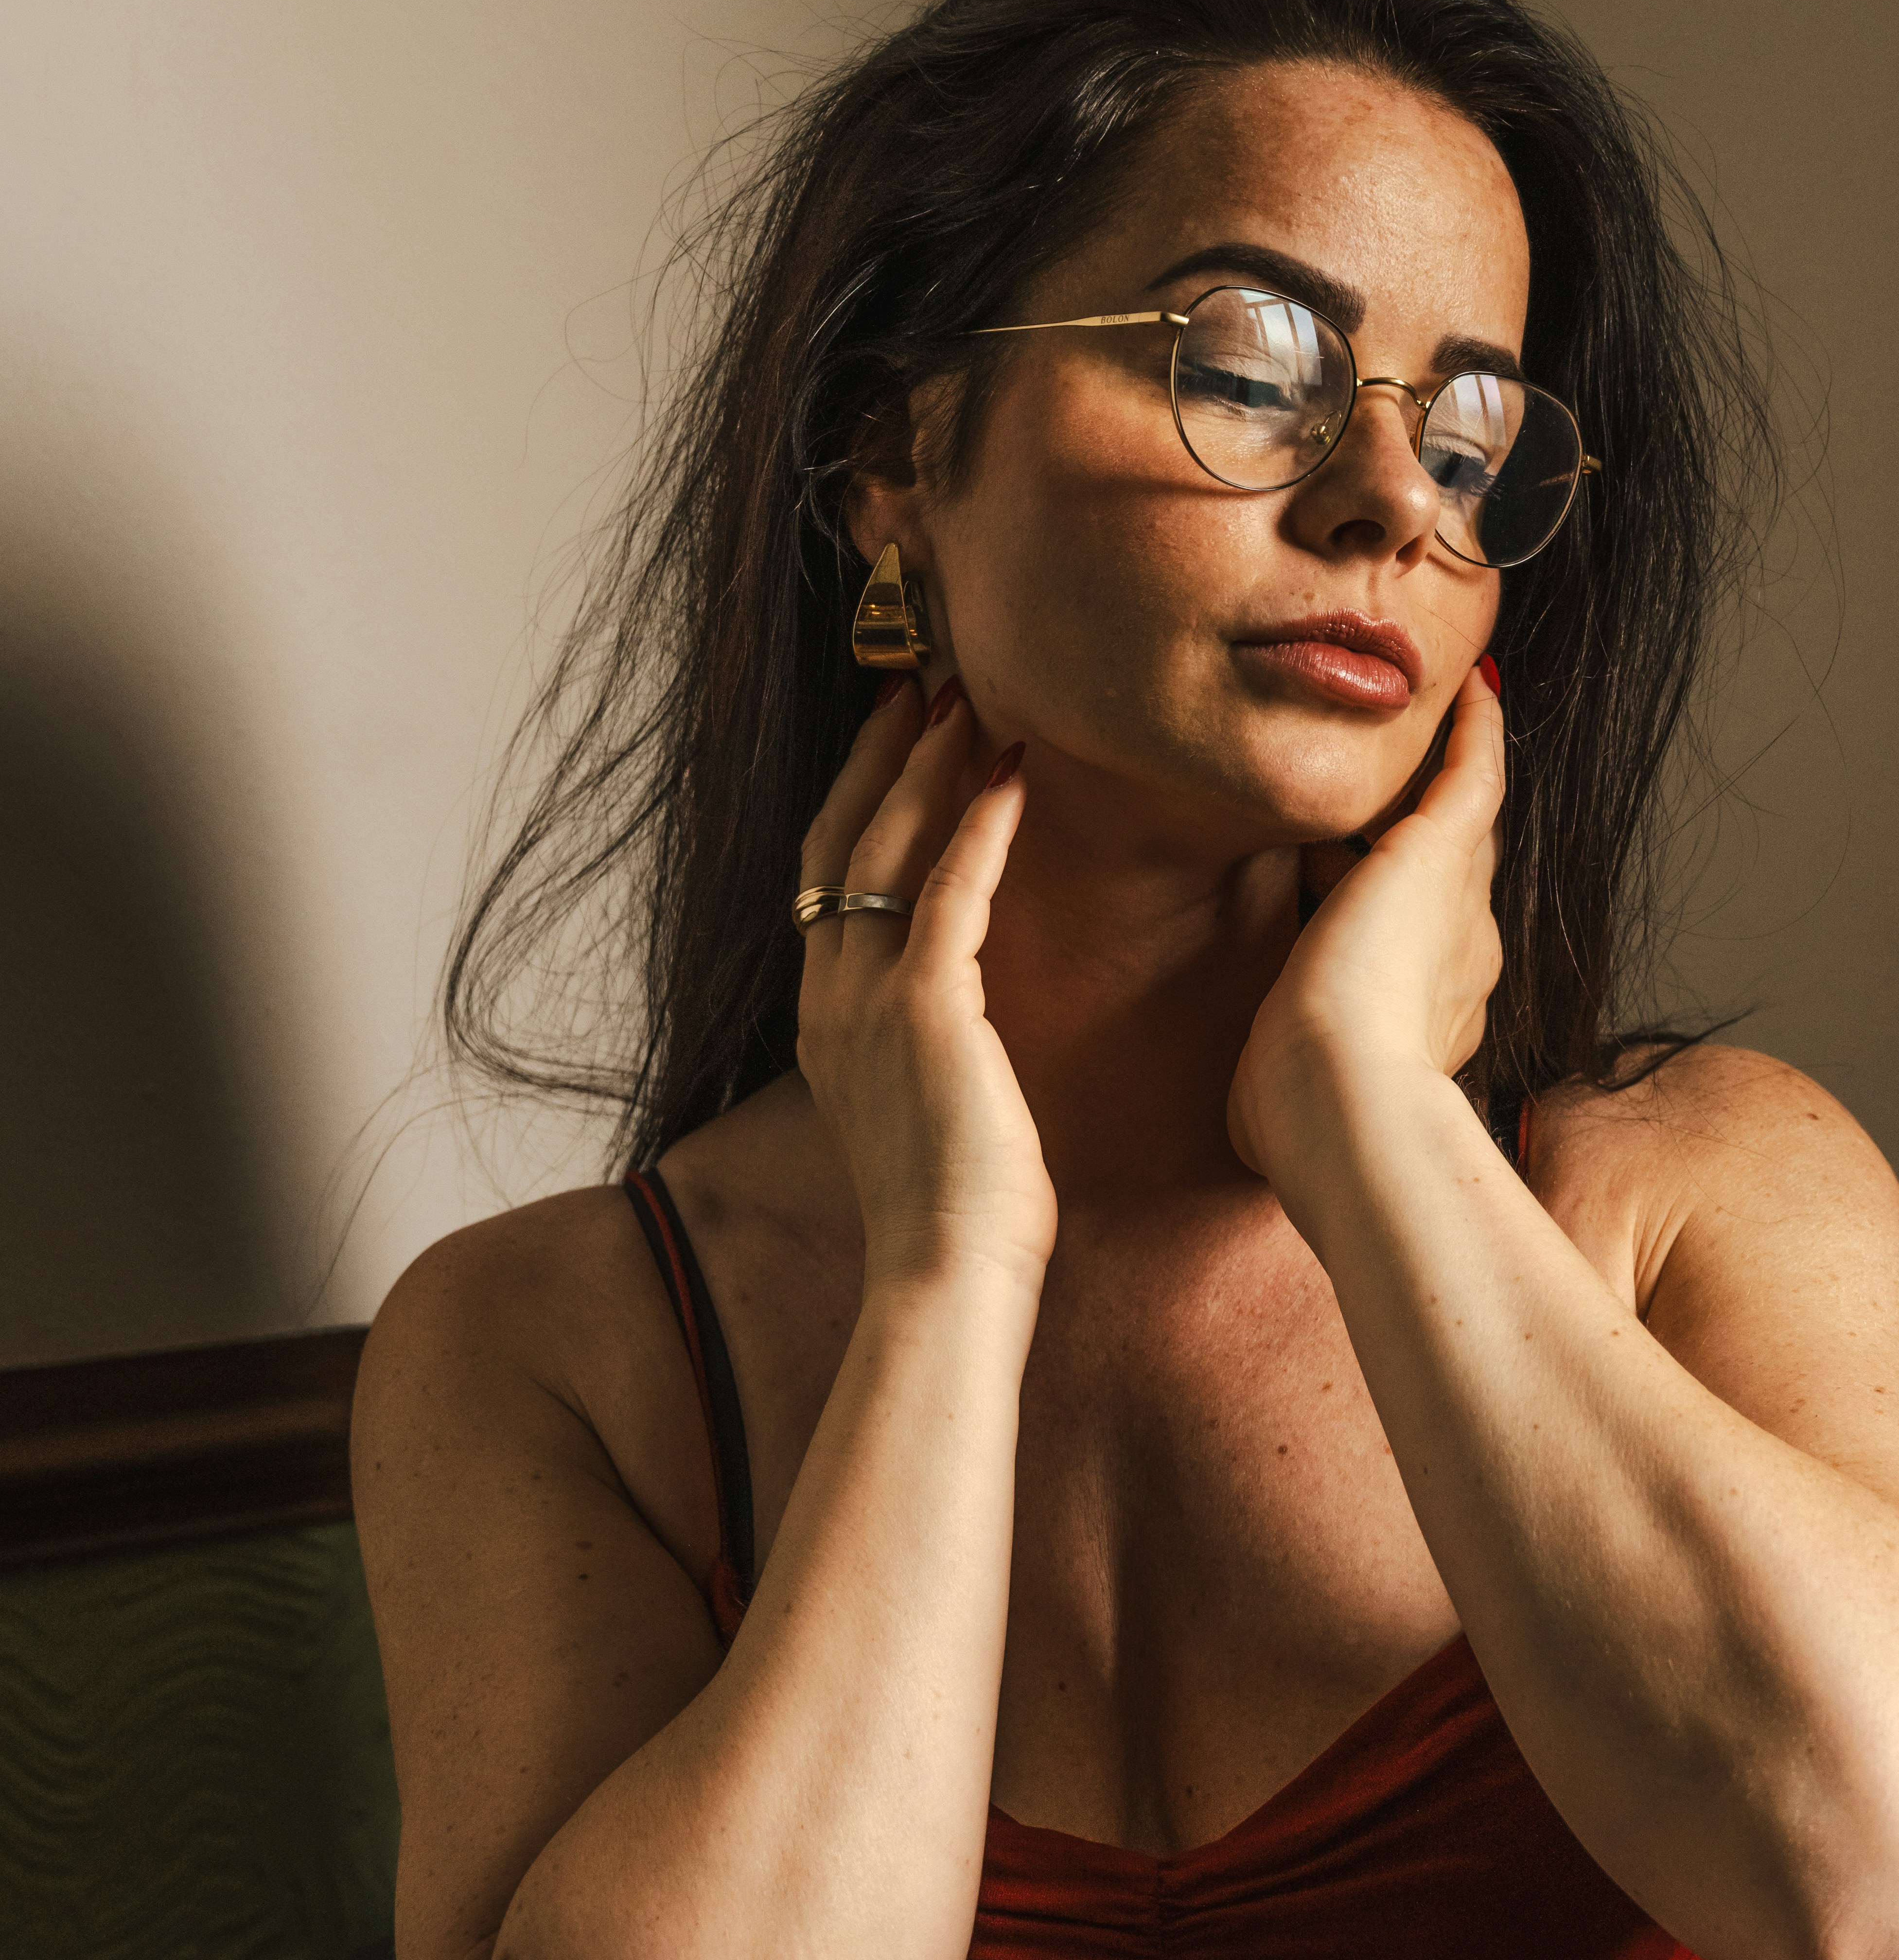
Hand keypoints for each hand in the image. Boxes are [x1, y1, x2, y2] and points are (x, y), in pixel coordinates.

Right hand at [793, 679, 1056, 1293]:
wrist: (945, 1275)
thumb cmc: (954, 1214)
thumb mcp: (922, 1111)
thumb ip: (922, 1052)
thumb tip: (956, 1030)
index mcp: (824, 1022)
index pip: (828, 882)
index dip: (857, 802)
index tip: (890, 741)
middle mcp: (829, 999)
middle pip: (842, 842)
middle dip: (879, 756)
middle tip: (920, 684)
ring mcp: (867, 1001)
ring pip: (888, 849)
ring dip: (927, 767)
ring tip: (966, 700)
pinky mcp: (928, 1009)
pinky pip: (954, 890)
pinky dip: (981, 825)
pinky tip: (1013, 776)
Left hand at [1225, 659, 1504, 1187]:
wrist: (1338, 1101)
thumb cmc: (1299, 1116)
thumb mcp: (1285, 1089)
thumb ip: (1282, 1078)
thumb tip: (1258, 1105)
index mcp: (1427, 1020)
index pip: (1414, 948)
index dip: (1384, 909)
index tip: (1351, 878)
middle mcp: (1463, 961)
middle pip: (1449, 880)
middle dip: (1424, 840)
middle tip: (1405, 786)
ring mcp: (1464, 907)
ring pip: (1460, 825)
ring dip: (1443, 776)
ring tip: (1448, 716)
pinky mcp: (1445, 856)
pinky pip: (1476, 774)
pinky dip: (1476, 730)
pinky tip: (1477, 682)